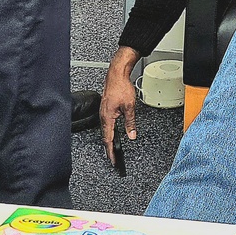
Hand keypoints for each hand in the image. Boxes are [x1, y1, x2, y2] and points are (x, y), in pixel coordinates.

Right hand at [101, 47, 139, 164]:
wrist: (117, 74)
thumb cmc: (121, 87)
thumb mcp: (129, 107)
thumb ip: (130, 123)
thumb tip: (131, 135)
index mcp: (107, 117)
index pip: (108, 139)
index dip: (111, 151)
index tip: (113, 160)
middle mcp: (103, 116)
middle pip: (106, 136)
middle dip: (109, 148)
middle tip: (114, 158)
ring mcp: (103, 112)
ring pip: (106, 130)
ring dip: (110, 139)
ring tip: (114, 149)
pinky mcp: (106, 108)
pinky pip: (107, 123)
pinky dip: (110, 131)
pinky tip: (113, 133)